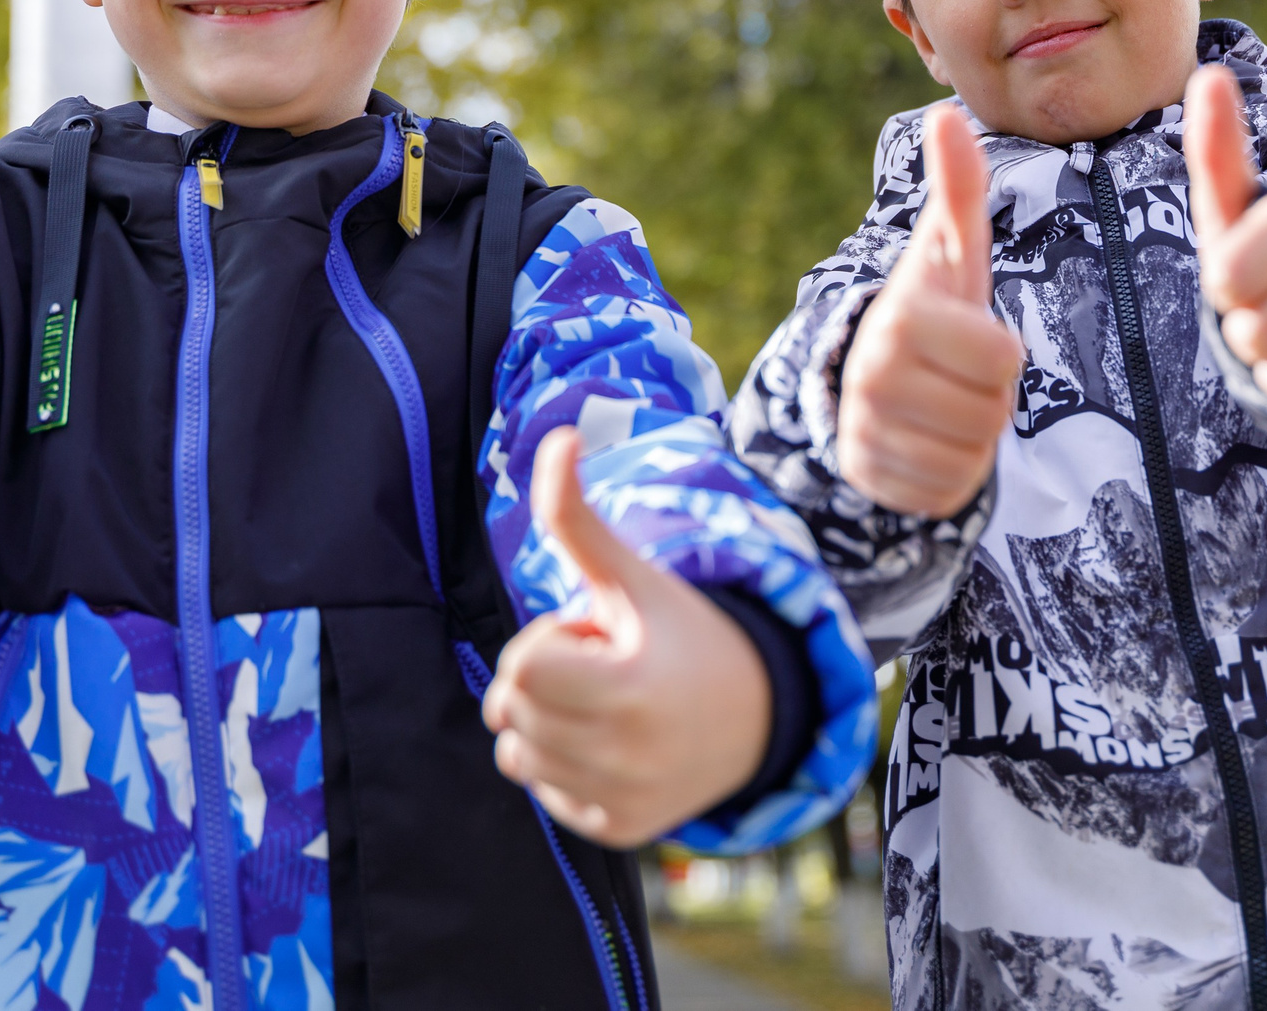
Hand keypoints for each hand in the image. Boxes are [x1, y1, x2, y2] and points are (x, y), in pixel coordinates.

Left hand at [483, 427, 771, 848]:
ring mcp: (622, 799)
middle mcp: (626, 755)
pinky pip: (540, 788)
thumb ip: (577, 515)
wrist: (756, 713)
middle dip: (544, 676)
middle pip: (510, 707)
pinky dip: (560, 761)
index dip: (549, 639)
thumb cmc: (681, 632)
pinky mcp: (618, 831)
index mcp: (631, 689)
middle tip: (604, 667)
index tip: (599, 636)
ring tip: (607, 702)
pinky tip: (610, 741)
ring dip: (546, 720)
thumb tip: (556, 435)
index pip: (522, 666)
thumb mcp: (631, 576)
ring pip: (515, 751)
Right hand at [835, 103, 1021, 515]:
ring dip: (972, 437)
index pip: (1001, 358)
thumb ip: (957, 189)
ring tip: (944, 405)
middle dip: (988, 397)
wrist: (866, 381)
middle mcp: (874, 376)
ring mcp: (867, 433)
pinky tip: (929, 443)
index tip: (969, 337)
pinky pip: (946, 493)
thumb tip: (947, 114)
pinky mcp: (873, 482)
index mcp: (901, 318)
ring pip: (970, 456)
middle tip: (958, 376)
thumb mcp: (949, 254)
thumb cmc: (929, 310)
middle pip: (990, 412)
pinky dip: (950, 475)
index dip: (999, 352)